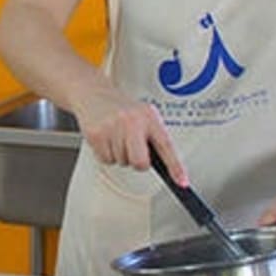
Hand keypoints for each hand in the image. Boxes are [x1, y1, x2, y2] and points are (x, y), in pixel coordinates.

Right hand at [69, 85, 188, 185]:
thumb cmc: (121, 108)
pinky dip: (106, 154)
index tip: (182, 182)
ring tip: (116, 137)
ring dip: (120, 155)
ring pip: (122, 162)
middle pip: (140, 162)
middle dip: (137, 163)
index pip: (166, 146)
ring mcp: (113, 128)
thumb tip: (163, 163)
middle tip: (133, 151)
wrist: (94, 93)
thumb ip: (153, 135)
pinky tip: (106, 139)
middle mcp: (132, 121)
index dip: (175, 167)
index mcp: (149, 117)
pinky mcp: (96, 135)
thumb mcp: (143, 115)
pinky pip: (106, 160)